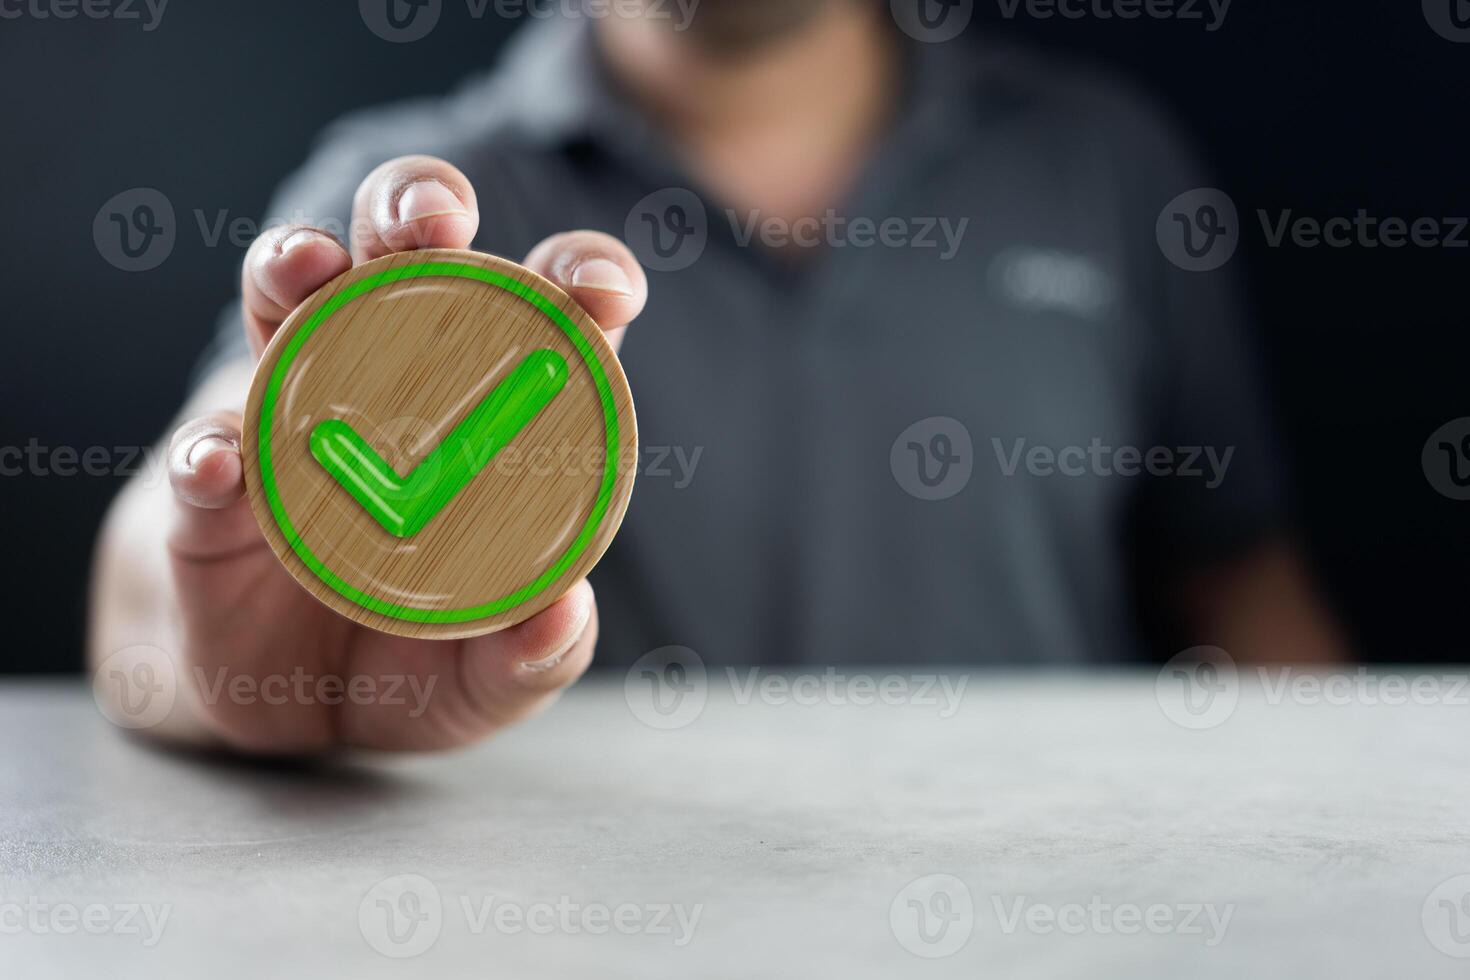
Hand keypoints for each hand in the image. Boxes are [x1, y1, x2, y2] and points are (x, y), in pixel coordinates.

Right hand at [90, 155, 647, 752]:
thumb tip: (564, 613)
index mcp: (489, 408)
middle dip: (420, 206)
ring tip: (307, 268)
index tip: (600, 286)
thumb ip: (535, 652)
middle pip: (405, 255)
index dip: (579, 274)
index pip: (545, 313)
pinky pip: (201, 446)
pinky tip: (219, 465)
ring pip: (285, 299)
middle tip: (436, 221)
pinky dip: (206, 446)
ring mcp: (290, 411)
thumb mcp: (491, 675)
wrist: (288, 706)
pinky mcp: (210, 484)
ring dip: (293, 262)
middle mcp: (388, 377)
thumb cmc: (415, 659)